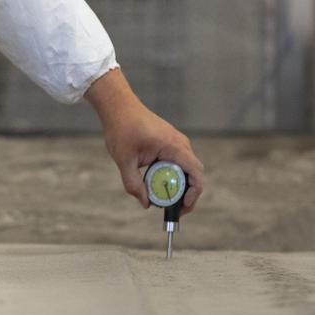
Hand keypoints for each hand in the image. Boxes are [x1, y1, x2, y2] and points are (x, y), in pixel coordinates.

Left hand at [84, 68, 203, 214]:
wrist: (118, 105)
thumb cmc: (122, 128)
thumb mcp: (124, 160)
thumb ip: (134, 184)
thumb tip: (145, 204)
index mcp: (174, 147)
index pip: (196, 174)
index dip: (194, 194)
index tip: (183, 206)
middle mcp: (180, 143)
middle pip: (194, 173)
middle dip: (187, 193)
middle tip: (174, 208)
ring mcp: (176, 141)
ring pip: (186, 167)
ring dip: (179, 184)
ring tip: (166, 198)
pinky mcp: (169, 141)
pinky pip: (178, 161)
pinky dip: (173, 174)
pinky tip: (159, 183)